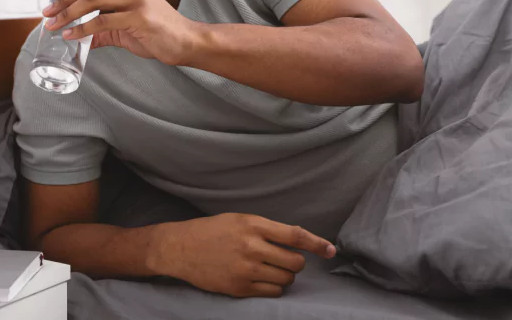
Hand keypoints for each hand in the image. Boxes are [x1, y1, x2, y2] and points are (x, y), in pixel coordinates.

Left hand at [43, 0, 197, 64]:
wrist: (187, 42)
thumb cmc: (158, 34)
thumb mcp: (126, 29)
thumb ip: (104, 31)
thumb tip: (81, 39)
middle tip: (47, 12)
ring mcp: (136, 0)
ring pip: (92, 0)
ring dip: (67, 13)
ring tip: (53, 25)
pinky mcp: (139, 17)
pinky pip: (102, 21)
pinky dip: (82, 29)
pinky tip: (71, 35)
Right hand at [149, 213, 335, 297]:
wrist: (180, 248)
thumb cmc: (212, 231)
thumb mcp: (239, 219)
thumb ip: (267, 228)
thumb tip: (299, 239)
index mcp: (252, 225)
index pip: (295, 235)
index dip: (317, 244)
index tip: (331, 250)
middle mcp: (251, 247)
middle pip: (295, 262)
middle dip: (296, 263)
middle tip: (286, 260)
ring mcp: (245, 269)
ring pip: (285, 279)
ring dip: (285, 276)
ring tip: (270, 269)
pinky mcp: (240, 288)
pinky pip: (272, 292)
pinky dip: (274, 287)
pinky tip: (263, 279)